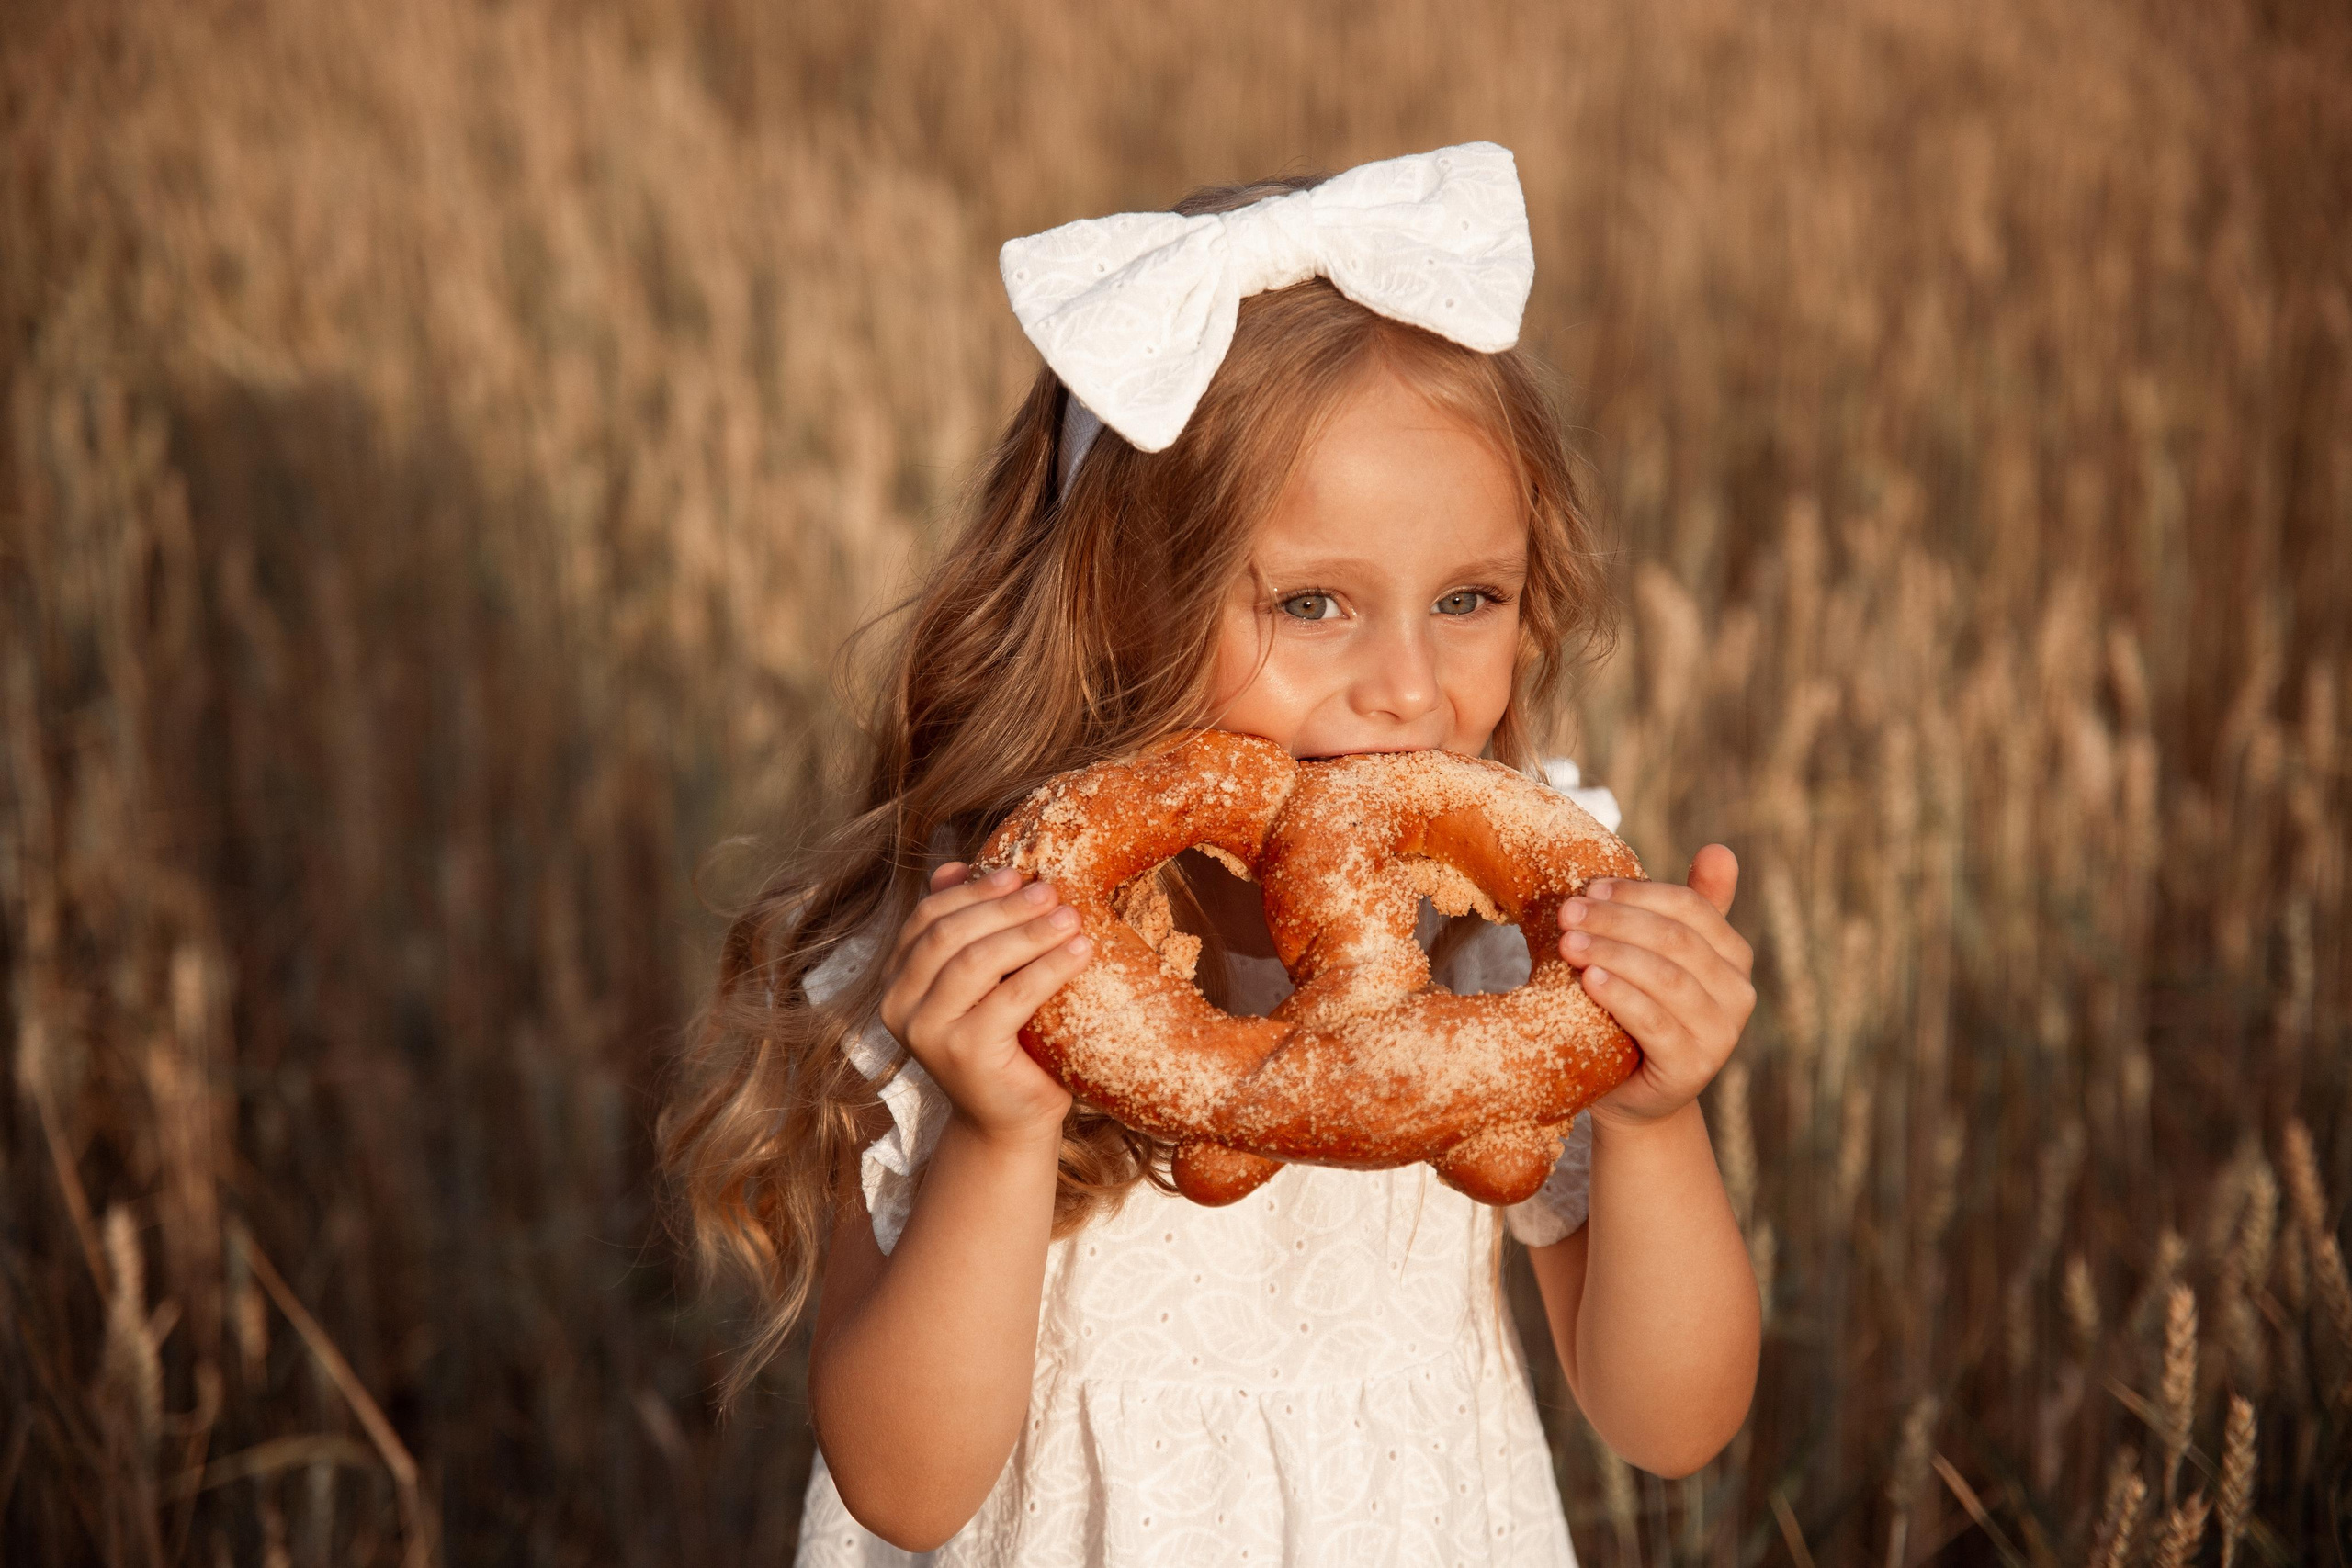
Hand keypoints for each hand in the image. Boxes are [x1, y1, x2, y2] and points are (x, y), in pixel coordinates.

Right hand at [878, 862, 1093, 1149]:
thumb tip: (953, 864)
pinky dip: (1048, 968)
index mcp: (896, 981)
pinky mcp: (964, 1055)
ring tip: (1072, 916)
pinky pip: (1009, 998)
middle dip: (1003, 906)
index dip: (972, 890)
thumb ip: (965, 929)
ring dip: (1029, 932)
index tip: (1018, 873)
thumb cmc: (1003, 1041)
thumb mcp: (981, 982)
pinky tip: (1081, 952)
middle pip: (948, 935)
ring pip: (976, 961)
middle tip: (1052, 890)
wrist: (1011, 1119)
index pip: (926, 918)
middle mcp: (898, 1007)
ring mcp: (927, 1034)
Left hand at [1558, 844, 1755, 1128]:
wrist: (1633, 1092)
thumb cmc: (1641, 1010)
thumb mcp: (1660, 957)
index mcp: (1734, 955)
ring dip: (1613, 954)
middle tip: (1567, 912)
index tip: (1589, 887)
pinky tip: (1589, 980)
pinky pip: (1656, 1023)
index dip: (1639, 893)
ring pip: (1667, 979)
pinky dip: (1621, 997)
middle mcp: (1739, 993)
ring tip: (1569, 943)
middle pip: (1676, 940)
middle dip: (1617, 920)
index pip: (1691, 908)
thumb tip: (1720, 848)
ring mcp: (1721, 1035)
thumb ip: (1687, 907)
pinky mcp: (1693, 1068)